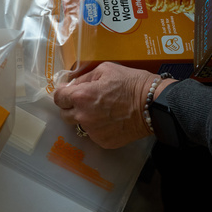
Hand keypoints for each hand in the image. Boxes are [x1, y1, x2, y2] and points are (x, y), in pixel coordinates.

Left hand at [53, 63, 175, 148]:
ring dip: (85, 118)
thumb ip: (84, 78)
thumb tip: (72, 85)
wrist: (153, 105)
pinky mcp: (103, 142)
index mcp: (81, 96)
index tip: (68, 91)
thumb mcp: (105, 69)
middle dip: (71, 107)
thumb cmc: (131, 83)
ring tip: (102, 111)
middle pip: (64, 114)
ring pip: (79, 125)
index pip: (58, 98)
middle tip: (85, 101)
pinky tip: (110, 120)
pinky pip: (93, 134)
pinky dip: (98, 128)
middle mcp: (83, 116)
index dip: (63, 93)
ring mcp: (93, 131)